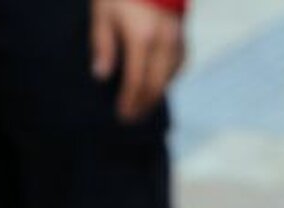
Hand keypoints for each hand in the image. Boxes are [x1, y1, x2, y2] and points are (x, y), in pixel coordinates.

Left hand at [90, 0, 184, 121]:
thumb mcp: (104, 13)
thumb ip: (103, 45)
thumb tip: (101, 76)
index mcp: (141, 40)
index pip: (136, 81)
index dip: (129, 102)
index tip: (122, 116)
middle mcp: (163, 45)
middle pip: (155, 86)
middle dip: (144, 105)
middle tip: (133, 119)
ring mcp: (176, 41)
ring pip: (169, 78)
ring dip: (156, 95)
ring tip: (144, 106)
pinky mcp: (182, 36)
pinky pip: (178, 66)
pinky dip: (168, 79)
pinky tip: (159, 83)